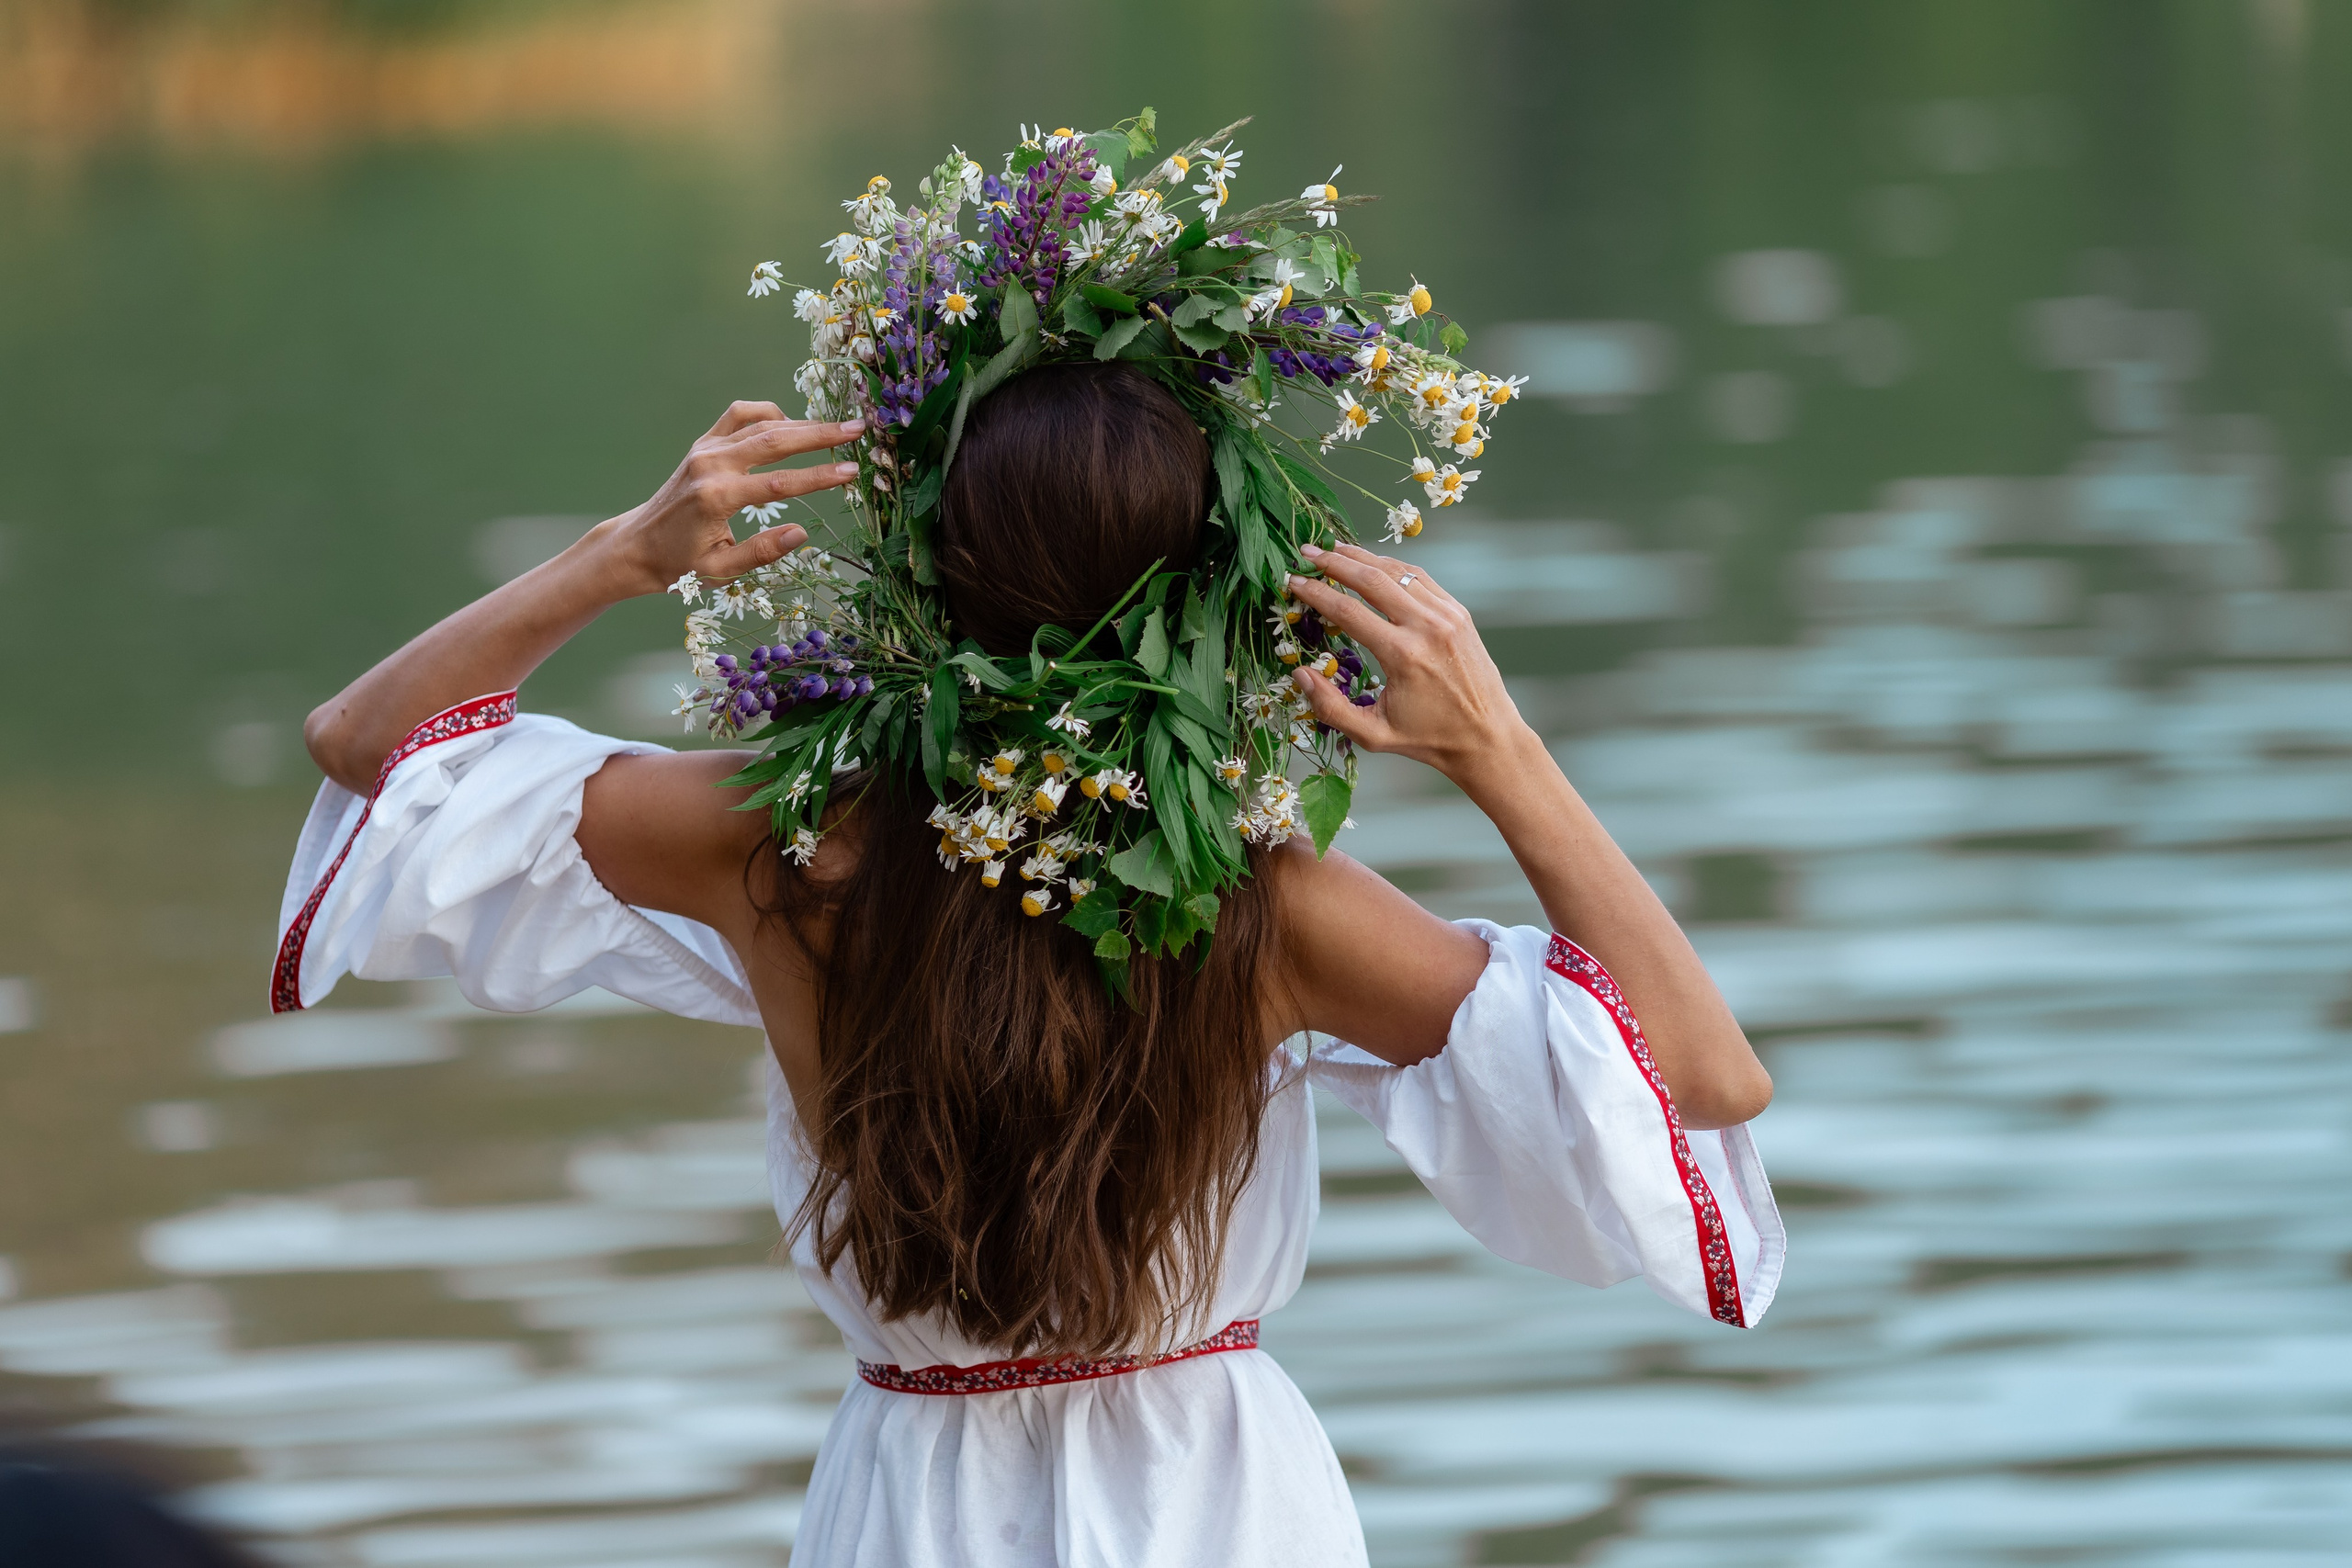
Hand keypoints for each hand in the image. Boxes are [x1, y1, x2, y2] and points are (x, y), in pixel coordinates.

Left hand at [595, 401, 864, 597]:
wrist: (636, 546)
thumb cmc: (679, 566)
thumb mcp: (720, 570)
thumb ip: (761, 552)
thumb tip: (802, 532)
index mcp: (717, 497)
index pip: (780, 482)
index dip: (820, 476)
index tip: (851, 472)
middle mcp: (711, 464)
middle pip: (775, 439)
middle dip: (820, 434)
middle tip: (857, 429)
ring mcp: (705, 449)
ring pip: (761, 423)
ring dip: (802, 423)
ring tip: (836, 428)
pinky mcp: (703, 444)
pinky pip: (740, 415)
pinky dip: (767, 414)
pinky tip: (790, 425)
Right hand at [1284, 541, 1535, 782]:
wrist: (1488, 737)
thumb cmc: (1428, 739)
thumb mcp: (1373, 734)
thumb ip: (1331, 707)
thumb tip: (1299, 673)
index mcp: (1402, 655)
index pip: (1347, 611)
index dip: (1315, 592)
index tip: (1292, 581)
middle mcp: (1426, 626)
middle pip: (1371, 579)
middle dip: (1334, 562)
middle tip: (1307, 551)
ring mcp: (1447, 615)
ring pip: (1397, 571)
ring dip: (1362, 557)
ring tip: (1333, 550)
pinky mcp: (1458, 612)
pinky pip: (1420, 579)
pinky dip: (1392, 567)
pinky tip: (1372, 564)